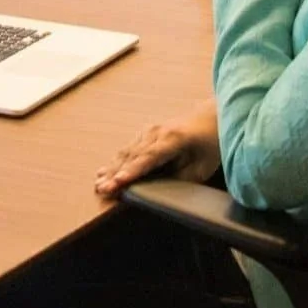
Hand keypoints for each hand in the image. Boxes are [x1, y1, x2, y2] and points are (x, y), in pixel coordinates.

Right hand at [94, 103, 219, 196]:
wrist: (209, 117)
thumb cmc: (210, 144)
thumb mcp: (205, 166)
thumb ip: (183, 178)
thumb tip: (161, 189)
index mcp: (173, 139)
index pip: (149, 158)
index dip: (133, 171)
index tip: (119, 182)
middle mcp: (156, 132)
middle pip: (132, 156)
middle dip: (115, 174)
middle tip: (102, 189)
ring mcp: (148, 131)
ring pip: (126, 153)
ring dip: (111, 170)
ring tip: (98, 184)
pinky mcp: (144, 134)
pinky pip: (127, 150)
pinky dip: (115, 163)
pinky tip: (102, 173)